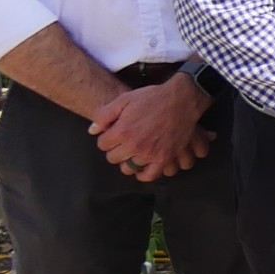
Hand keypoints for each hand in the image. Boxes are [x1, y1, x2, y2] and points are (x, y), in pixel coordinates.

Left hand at [90, 77, 212, 180]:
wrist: (181, 100)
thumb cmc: (153, 98)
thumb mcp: (124, 99)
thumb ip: (104, 115)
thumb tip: (92, 131)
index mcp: (122, 131)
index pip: (102, 144)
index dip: (106, 138)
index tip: (113, 133)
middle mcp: (134, 145)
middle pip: (113, 158)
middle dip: (115, 149)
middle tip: (123, 142)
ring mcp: (150, 154)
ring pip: (128, 168)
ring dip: (128, 161)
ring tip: (133, 153)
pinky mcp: (165, 158)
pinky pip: (150, 175)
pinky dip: (144, 175)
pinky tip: (142, 168)